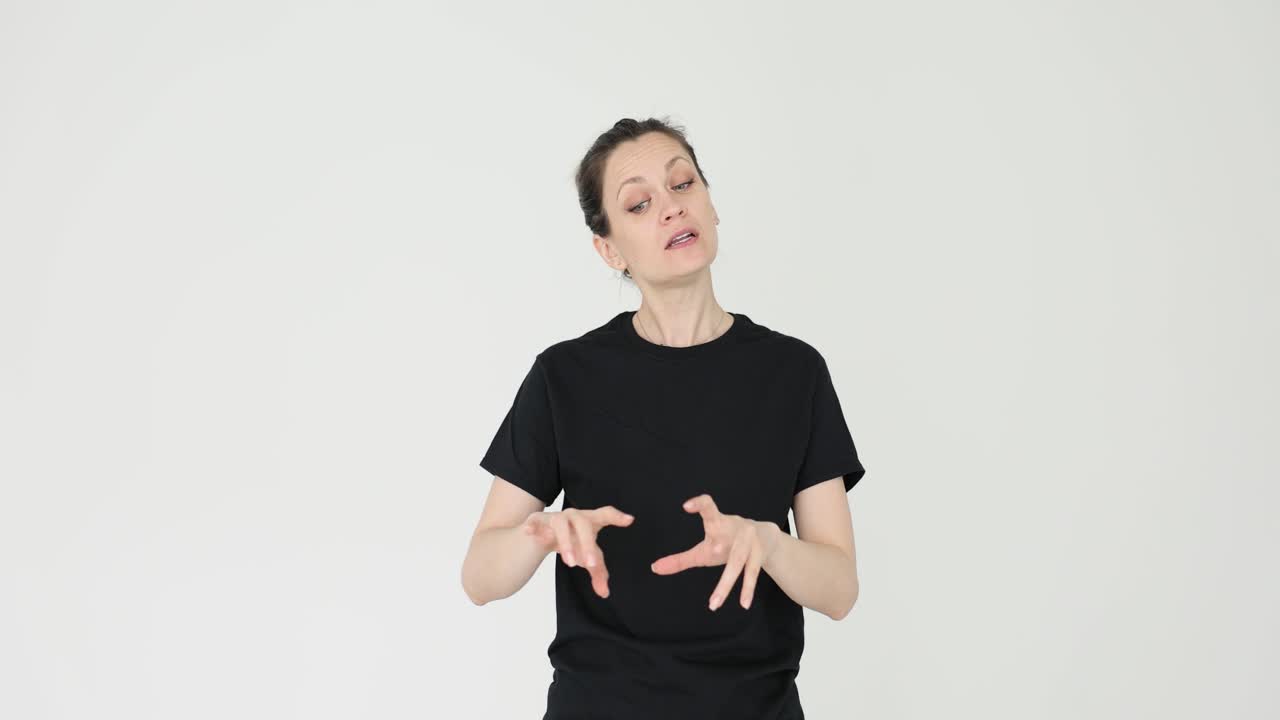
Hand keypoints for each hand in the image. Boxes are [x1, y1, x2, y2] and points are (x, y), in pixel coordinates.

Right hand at [521, 505, 633, 597]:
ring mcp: (555, 517)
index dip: (616, 517)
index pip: (605, 514)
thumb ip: (598, 573)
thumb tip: (604, 593)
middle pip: (583, 523)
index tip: (630, 520)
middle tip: (591, 564)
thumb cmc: (573, 542)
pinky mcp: (537, 521)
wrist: (542, 534)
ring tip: (570, 562)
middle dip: (587, 543)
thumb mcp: (587, 556)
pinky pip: (534, 522)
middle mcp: (573, 516)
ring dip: (566, 542)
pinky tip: (530, 534)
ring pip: (561, 525)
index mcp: (590, 521)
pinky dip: (533, 527)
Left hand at [650, 494, 779, 610]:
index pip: (708, 508)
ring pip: (736, 564)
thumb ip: (680, 559)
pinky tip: (744, 604)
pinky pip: (751, 574)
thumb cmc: (727, 541)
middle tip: (709, 553)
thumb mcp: (704, 548)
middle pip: (721, 543)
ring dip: (726, 585)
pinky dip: (746, 590)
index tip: (686, 506)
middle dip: (714, 549)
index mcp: (718, 522)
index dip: (699, 504)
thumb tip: (654, 568)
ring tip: (714, 604)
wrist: (765, 536)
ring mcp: (749, 543)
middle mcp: (734, 529)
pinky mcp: (759, 555)